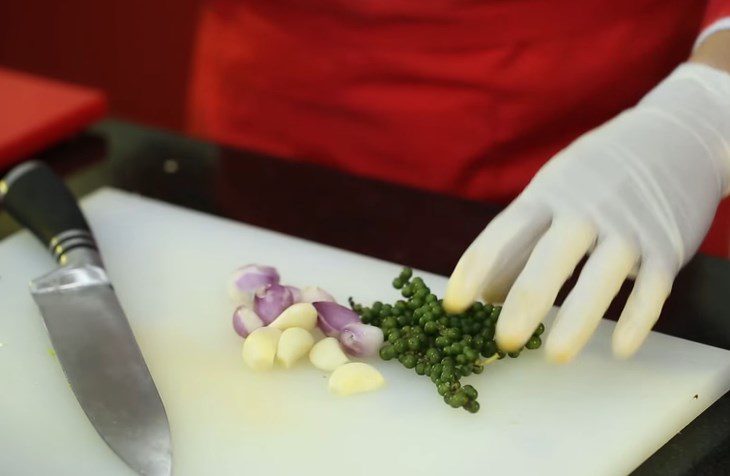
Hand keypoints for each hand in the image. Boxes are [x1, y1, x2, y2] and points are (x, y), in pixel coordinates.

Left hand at [444, 63, 729, 362]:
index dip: (477, 268)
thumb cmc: (596, 175)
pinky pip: (652, 287)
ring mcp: (628, 227)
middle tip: (503, 341)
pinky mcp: (666, 246)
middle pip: (551, 258)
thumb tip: (487, 295)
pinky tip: (620, 349)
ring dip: (578, 318)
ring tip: (555, 356)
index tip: (454, 304)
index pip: (504, 233)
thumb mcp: (553, 192)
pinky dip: (637, 318)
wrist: (676, 136)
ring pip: (602, 276)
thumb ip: (521, 242)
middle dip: (526, 301)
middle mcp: (585, 210)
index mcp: (547, 195)